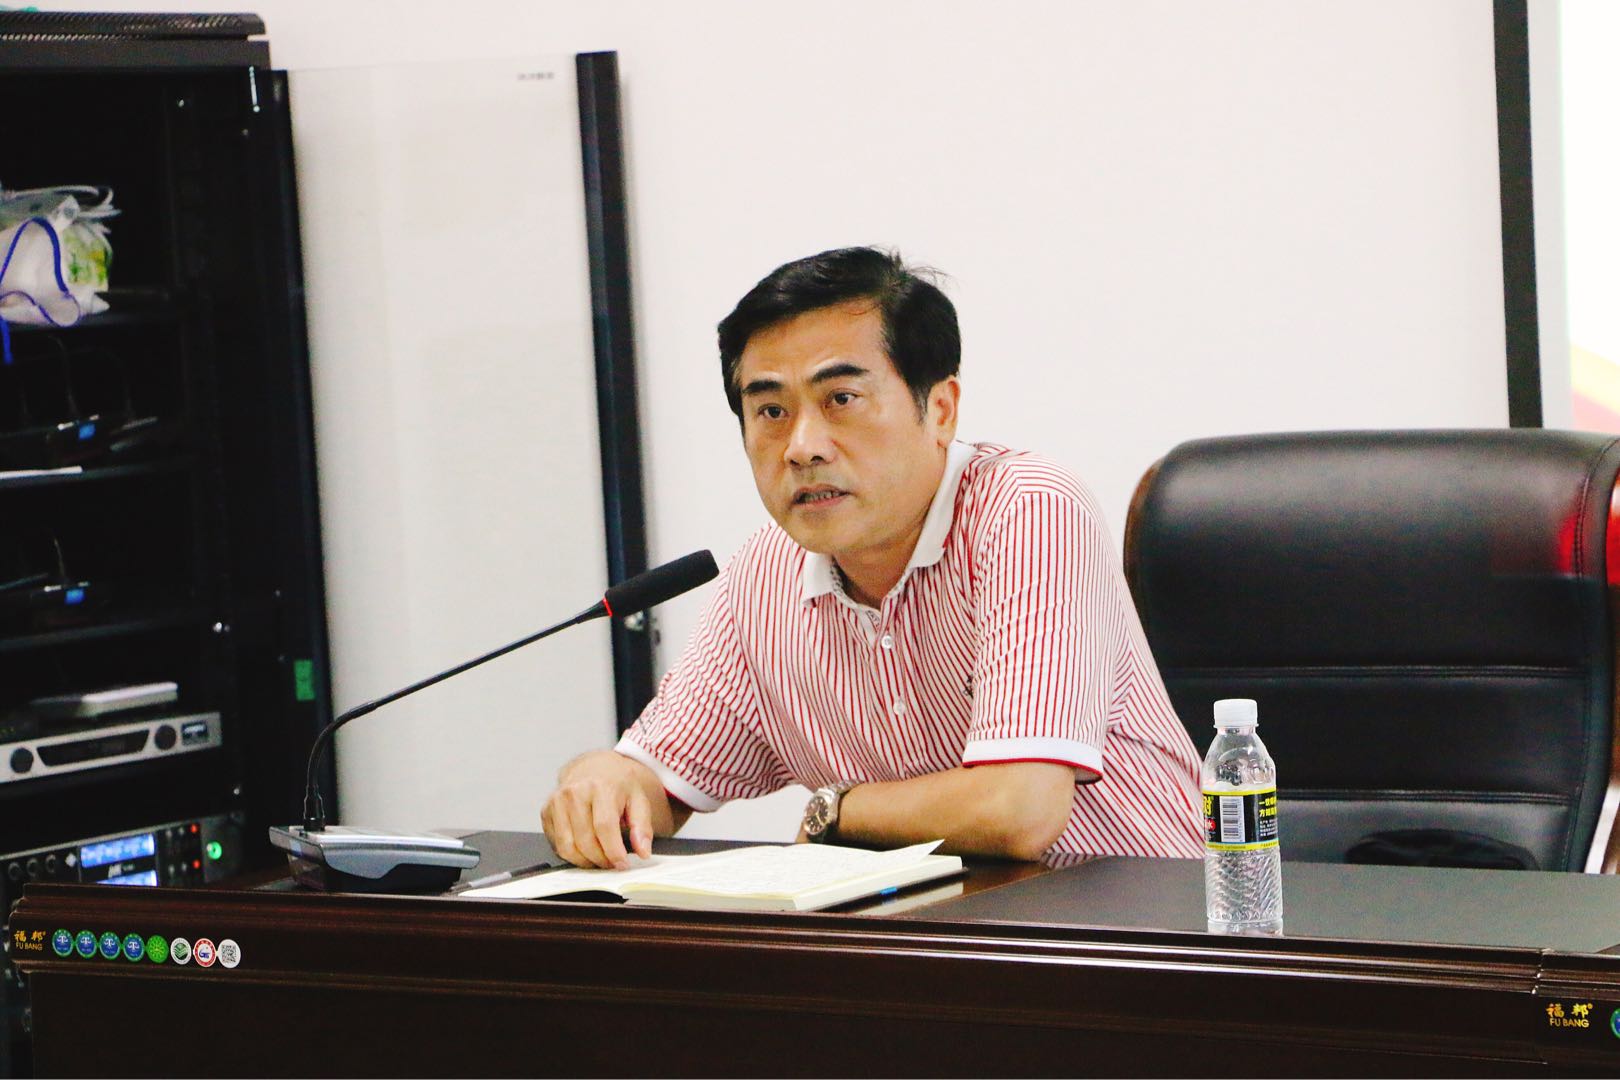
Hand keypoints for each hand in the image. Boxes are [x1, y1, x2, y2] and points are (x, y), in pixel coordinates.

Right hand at [542, 750, 659, 868]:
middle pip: (585, 841)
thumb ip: (642, 827)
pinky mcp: (546, 811)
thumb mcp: (638, 799)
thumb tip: (643, 851)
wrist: (592, 767)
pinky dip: (571, 854)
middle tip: (612, 863)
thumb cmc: (616, 784)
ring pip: (568, 847)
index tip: (622, 864)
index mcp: (600, 787)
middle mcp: (574, 793)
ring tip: (599, 858)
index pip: (604, 827)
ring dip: (585, 861)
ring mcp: (557, 802)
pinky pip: (556, 845)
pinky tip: (584, 848)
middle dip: (601, 860)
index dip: (613, 851)